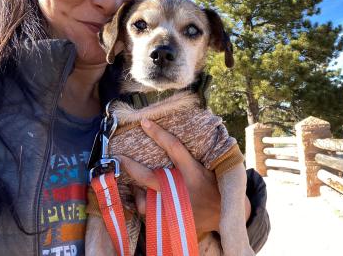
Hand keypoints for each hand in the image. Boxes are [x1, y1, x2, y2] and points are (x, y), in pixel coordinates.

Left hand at [116, 118, 224, 236]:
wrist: (223, 215)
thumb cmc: (215, 188)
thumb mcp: (210, 168)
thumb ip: (195, 155)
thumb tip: (188, 128)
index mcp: (192, 171)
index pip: (173, 147)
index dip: (158, 133)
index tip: (144, 122)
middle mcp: (180, 188)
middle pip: (147, 176)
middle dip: (130, 166)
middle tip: (119, 157)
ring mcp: (172, 206)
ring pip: (144, 199)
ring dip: (136, 191)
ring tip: (134, 186)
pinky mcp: (168, 220)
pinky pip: (148, 213)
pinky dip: (145, 205)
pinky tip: (145, 200)